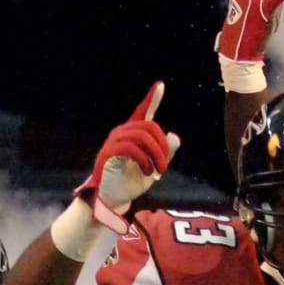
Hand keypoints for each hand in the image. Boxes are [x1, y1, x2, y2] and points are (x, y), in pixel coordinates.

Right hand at [74, 82, 180, 234]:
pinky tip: (146, 171)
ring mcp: (114, 141)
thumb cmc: (131, 183)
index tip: (160, 85)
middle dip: (162, 146)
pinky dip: (143, 160)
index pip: (143, 113)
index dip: (152, 99)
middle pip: (149, 126)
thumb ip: (164, 153)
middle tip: (164, 167)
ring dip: (156, 155)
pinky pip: (130, 147)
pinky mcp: (109, 153)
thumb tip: (174, 136)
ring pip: (141, 135)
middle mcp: (122, 133)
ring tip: (158, 171)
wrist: (113, 199)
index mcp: (132, 135)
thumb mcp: (154, 168)